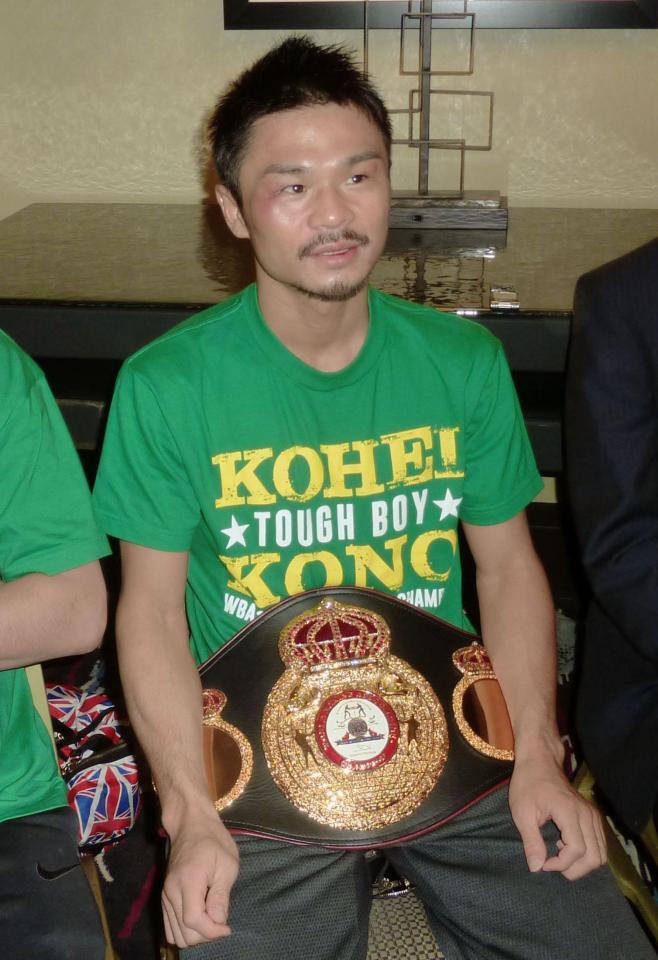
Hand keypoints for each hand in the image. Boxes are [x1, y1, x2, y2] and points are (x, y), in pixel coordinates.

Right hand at [162, 811, 239, 947]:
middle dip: (205, 935)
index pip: (194, 920)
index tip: (227, 927)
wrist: (191, 824)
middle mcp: (171, 891)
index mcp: (188, 880)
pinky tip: (200, 919)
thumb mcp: (227, 864)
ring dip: (196, 935)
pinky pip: (170, 927)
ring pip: (176, 934)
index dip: (212, 931)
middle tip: (221, 922)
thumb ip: (221, 895)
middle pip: (184, 933)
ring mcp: (165, 895)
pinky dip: (185, 931)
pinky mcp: (164, 897)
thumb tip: (218, 922)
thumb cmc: (214, 840)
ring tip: (211, 920)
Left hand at [509, 753, 606, 880]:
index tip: (543, 863)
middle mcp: (587, 814)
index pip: (577, 850)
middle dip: (574, 869)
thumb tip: (536, 868)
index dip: (561, 864)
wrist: (540, 760)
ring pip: (601, 854)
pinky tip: (566, 845)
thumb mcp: (522, 812)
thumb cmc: (527, 784)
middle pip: (594, 857)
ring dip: (582, 864)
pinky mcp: (593, 816)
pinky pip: (600, 844)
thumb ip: (531, 841)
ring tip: (559, 856)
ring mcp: (593, 814)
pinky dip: (588, 853)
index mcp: (569, 812)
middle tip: (552, 865)